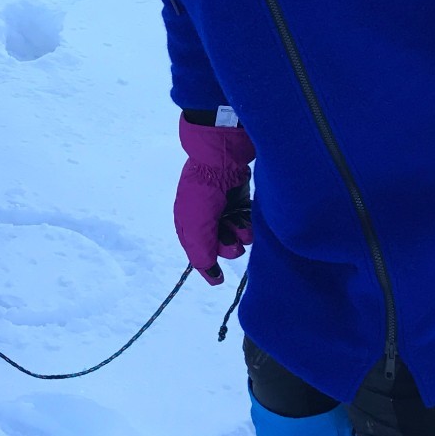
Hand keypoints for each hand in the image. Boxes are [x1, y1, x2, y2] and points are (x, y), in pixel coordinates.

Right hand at [175, 117, 255, 281]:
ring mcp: (223, 212)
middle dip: (226, 245)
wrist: (221, 157)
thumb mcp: (196, 223)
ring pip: (235, 237)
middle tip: (231, 236)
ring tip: (240, 221)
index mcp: (188, 225)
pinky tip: (246, 215)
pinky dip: (247, 223)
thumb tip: (210, 275)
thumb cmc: (203, 191)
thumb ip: (201, 250)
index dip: (207, 266)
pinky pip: (246, 224)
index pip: (197, 253)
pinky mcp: (239, 203)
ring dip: (239, 233)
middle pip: (219, 247)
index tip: (219, 278)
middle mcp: (205, 220)